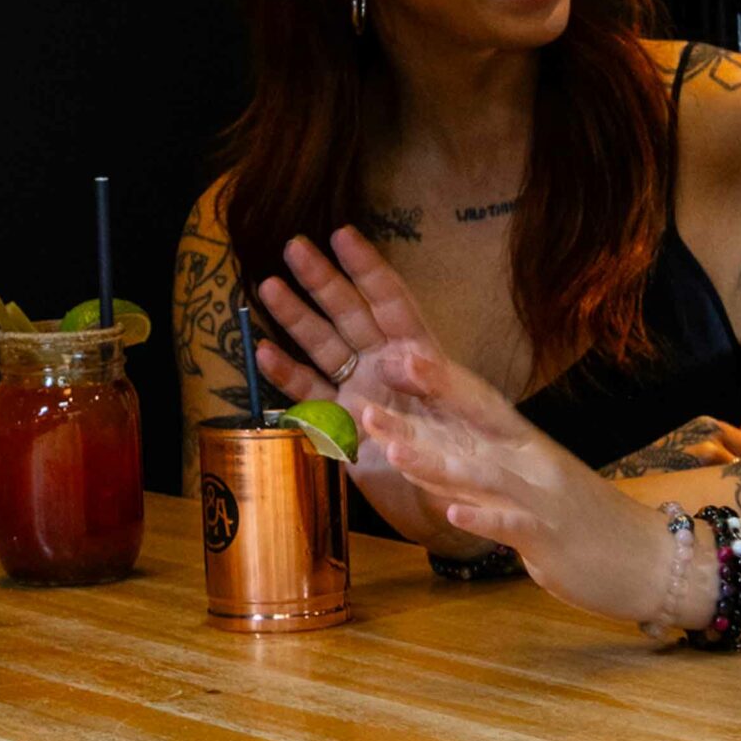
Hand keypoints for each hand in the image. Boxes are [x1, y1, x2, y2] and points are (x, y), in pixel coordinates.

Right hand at [250, 228, 489, 556]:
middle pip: (350, 313)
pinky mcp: (343, 424)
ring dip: (296, 318)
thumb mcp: (468, 413)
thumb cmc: (477, 455)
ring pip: (324, 346)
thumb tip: (401, 356)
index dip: (367, 267)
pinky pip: (311, 394)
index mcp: (420, 351)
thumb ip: (435, 382)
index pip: (391, 300)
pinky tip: (263, 352)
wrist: (459, 505)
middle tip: (293, 246)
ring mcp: (361, 391)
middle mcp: (386, 364)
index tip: (343, 234)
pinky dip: (287, 375)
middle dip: (322, 280)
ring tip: (268, 287)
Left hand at [359, 348, 679, 625]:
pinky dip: (484, 518)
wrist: (649, 559)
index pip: (479, 402)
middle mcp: (531, 462)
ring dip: (435, 462)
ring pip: (482, 474)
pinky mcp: (549, 538)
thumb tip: (427, 448)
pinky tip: (454, 513)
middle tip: (369, 397)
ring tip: (393, 450)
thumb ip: (483, 464)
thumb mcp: (532, 484)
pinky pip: (512, 525)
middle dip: (420, 413)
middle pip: (471, 429)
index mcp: (525, 445)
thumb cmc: (583, 522)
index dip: (439, 378)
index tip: (398, 354)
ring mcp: (540, 498)